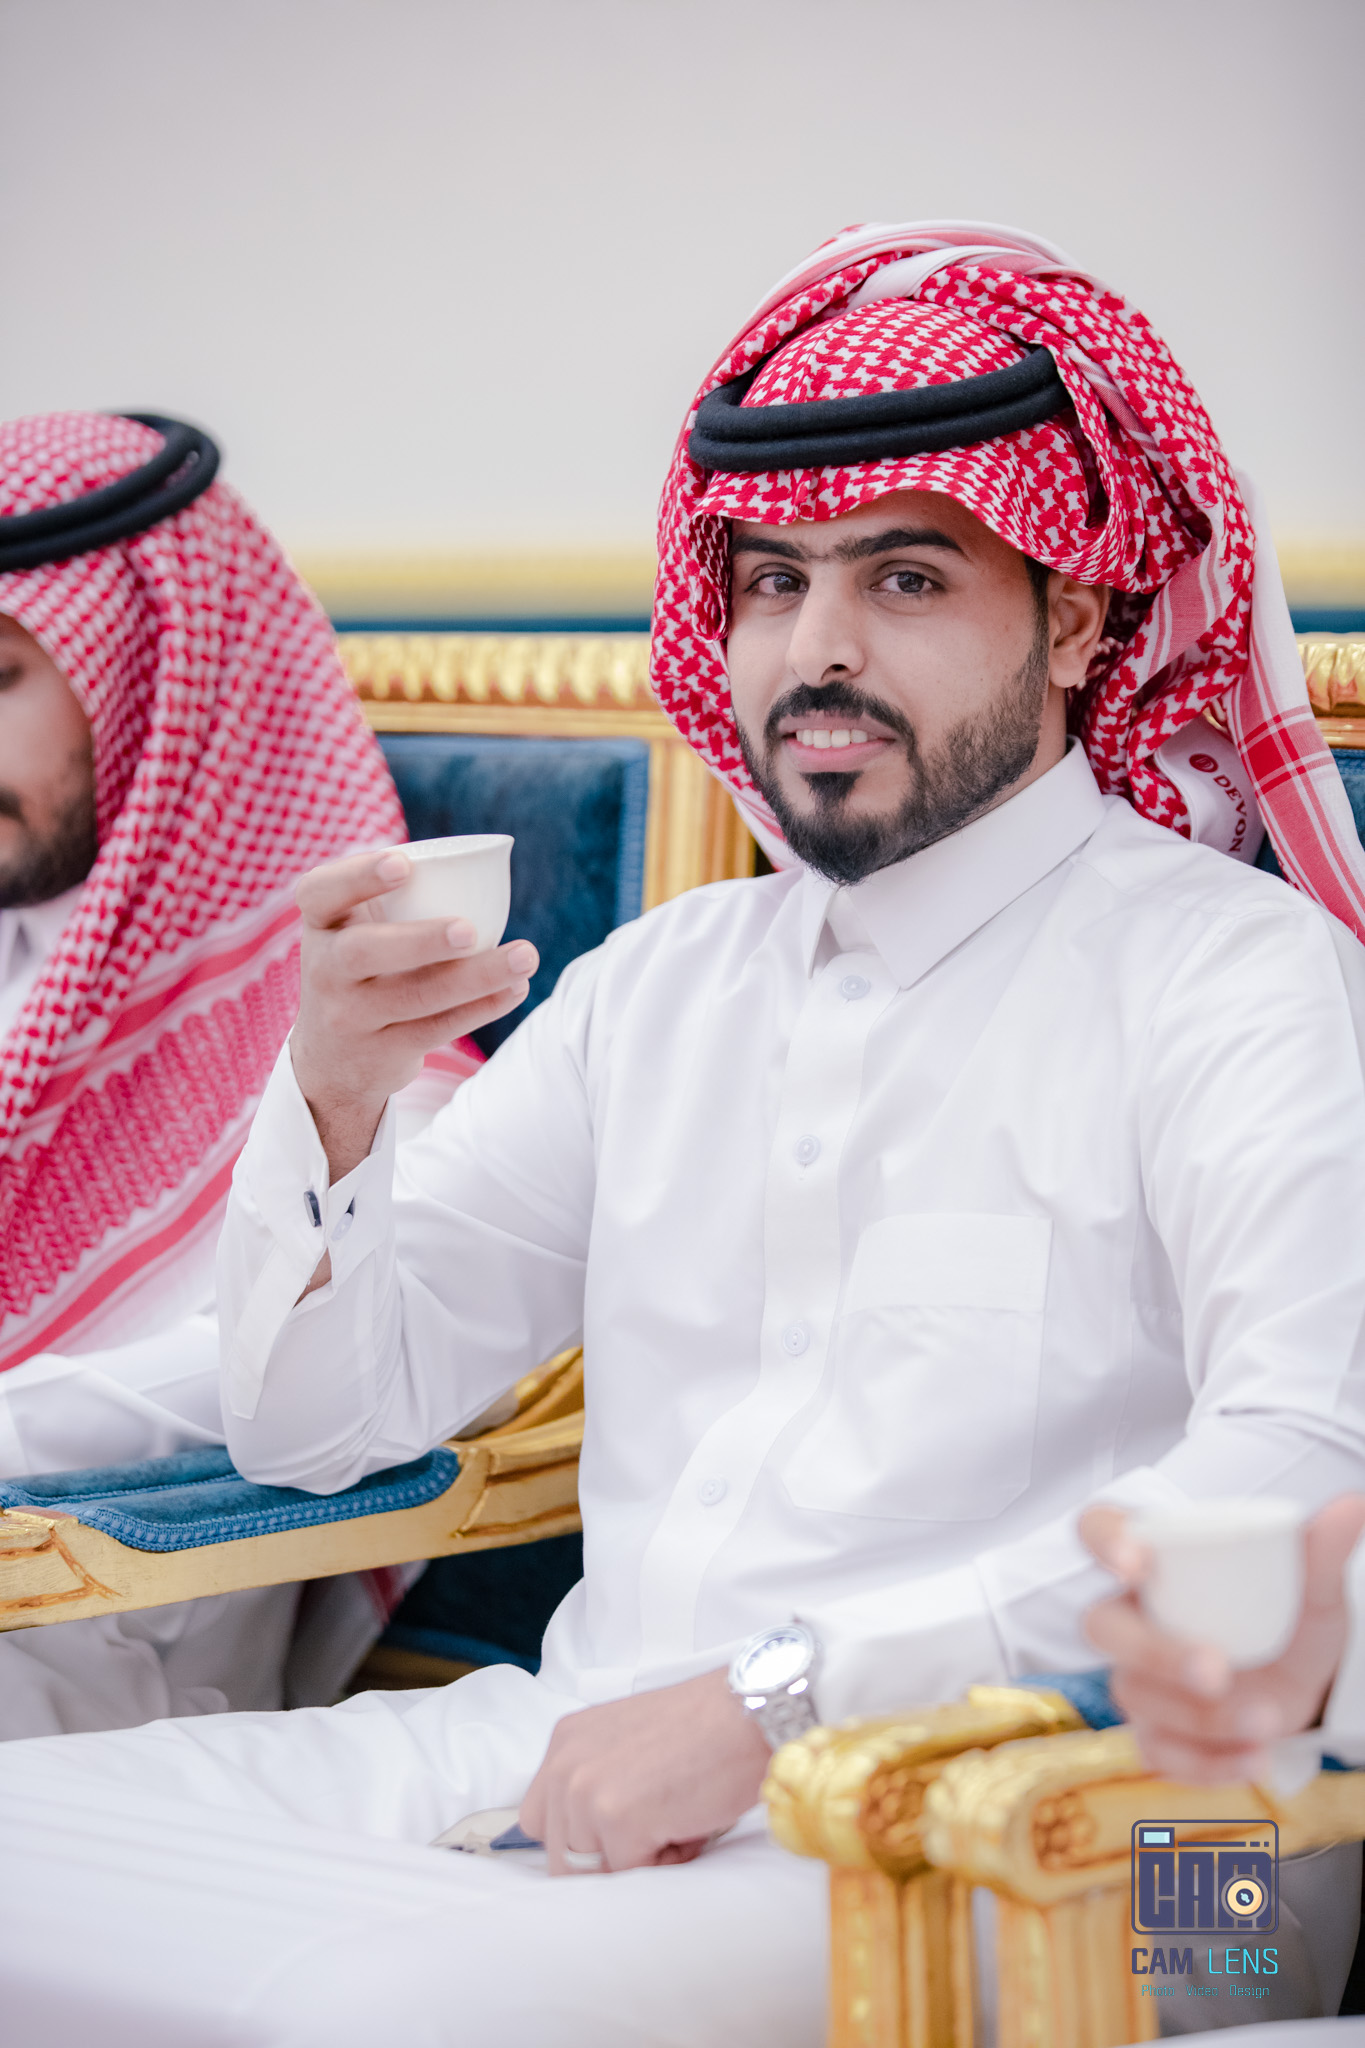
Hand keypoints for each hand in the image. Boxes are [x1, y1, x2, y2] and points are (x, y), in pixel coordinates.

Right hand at [290, 847, 538, 1179]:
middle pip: (363, 953)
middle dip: (419, 940)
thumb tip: (485, 866)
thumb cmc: (362, 967)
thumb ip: (397, 898)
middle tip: (468, 930)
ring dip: (475, 977)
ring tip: (524, 956)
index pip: (321, 893)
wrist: (331, 1058)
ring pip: (414, 997)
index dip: (359, 876)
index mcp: (320, 923)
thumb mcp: (355, 929)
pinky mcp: (382, 1052)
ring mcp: (350, 1016)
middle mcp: (325, 969)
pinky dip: (482, 1007)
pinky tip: (516, 989)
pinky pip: (437, 1029)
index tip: (404, 864)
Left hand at [518, 1667, 770, 1875]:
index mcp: (565, 1742)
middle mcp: (564, 1763)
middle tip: (660, 1824)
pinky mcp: (617, 1817)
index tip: (623, 1832)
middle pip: (560, 1857)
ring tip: (676, 1821)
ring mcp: (586, 1790)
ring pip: (593, 1873)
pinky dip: (667, 1863)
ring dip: (638, 1862)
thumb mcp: (627, 1744)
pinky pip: (632, 1875)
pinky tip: (689, 1823)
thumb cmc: (703, 1730)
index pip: (540, 1821)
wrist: (748, 1711)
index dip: (583, 1839)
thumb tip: (587, 1852)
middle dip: (610, 1858)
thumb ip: (596, 1783)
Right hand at [1081, 1495, 1364, 1781]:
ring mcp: (1137, 1675)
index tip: (1137, 1564)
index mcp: (1154, 1558)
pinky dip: (1206, 1763)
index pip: (1100, 1529)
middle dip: (1154, 1653)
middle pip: (1103, 1626)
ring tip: (1267, 1719)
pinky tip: (1252, 1757)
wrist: (1306, 1683)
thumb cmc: (1286, 1614)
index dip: (1106, 1543)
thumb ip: (1318, 1551)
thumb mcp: (1309, 1584)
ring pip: (1134, 1694)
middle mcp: (1131, 1614)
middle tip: (1216, 1671)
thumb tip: (1350, 1508)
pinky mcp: (1154, 1729)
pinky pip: (1157, 1751)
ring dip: (1199, 1716)